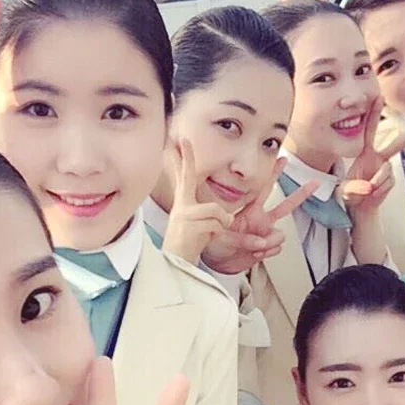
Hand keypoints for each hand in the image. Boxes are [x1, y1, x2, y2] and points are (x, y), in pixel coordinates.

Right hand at [162, 140, 235, 264]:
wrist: (177, 264)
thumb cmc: (189, 246)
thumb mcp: (200, 226)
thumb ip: (210, 215)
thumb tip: (226, 214)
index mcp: (183, 204)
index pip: (184, 177)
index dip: (184, 159)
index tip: (181, 142)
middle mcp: (181, 206)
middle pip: (187, 177)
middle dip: (187, 158)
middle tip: (182, 139)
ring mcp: (184, 215)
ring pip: (216, 210)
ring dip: (223, 222)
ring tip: (216, 230)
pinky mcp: (190, 225)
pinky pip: (216, 222)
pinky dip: (220, 230)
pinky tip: (210, 237)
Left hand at [203, 157, 317, 274]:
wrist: (218, 263)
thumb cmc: (216, 244)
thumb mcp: (224, 236)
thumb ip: (244, 239)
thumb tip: (262, 242)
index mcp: (250, 210)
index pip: (263, 189)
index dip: (274, 174)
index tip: (282, 159)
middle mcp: (261, 220)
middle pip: (285, 206)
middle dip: (300, 194)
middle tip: (314, 183)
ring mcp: (266, 234)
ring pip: (280, 236)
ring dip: (269, 243)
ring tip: (254, 247)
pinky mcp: (268, 248)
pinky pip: (276, 249)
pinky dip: (267, 253)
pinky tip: (255, 253)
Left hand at [342, 96, 404, 214]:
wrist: (358, 208)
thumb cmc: (348, 193)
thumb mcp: (344, 190)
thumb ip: (353, 188)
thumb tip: (368, 188)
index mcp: (364, 152)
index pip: (369, 130)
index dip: (374, 114)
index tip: (379, 98)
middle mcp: (377, 158)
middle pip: (395, 145)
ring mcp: (385, 169)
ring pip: (387, 170)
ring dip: (376, 181)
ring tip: (367, 190)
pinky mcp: (390, 181)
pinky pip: (388, 182)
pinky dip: (380, 189)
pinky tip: (372, 194)